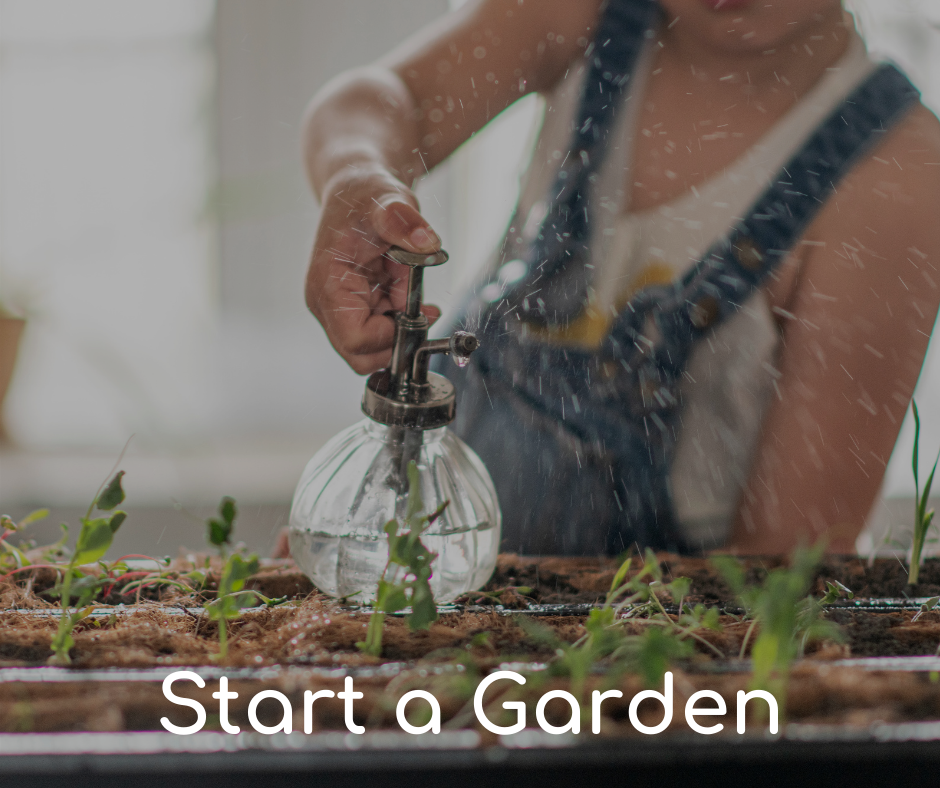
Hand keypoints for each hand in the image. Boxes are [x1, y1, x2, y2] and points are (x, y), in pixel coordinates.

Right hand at [305, 165, 441, 373]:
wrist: (358, 188)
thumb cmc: (365, 194)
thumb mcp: (387, 199)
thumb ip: (402, 220)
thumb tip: (426, 241)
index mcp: (327, 287)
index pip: (355, 341)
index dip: (390, 335)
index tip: (413, 310)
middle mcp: (329, 305)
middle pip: (364, 355)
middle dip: (398, 335)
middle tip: (418, 305)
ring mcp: (342, 310)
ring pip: (379, 346)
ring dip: (403, 323)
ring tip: (406, 283)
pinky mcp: (357, 309)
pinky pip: (386, 331)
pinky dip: (404, 315)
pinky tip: (405, 286)